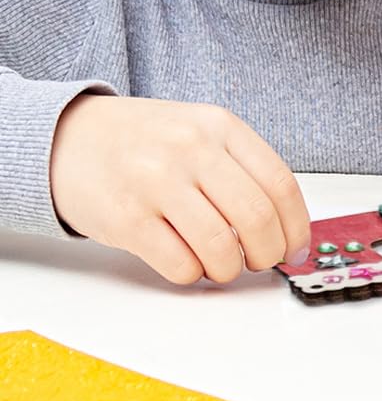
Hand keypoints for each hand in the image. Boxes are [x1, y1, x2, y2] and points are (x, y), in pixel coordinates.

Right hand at [49, 93, 309, 285]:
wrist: (66, 138)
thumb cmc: (144, 143)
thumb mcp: (199, 132)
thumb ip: (241, 168)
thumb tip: (285, 225)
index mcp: (220, 126)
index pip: (280, 184)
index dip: (297, 226)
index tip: (296, 247)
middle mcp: (191, 150)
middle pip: (257, 218)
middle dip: (269, 252)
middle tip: (262, 261)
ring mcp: (157, 183)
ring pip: (221, 247)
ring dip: (230, 269)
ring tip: (223, 265)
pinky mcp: (126, 219)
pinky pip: (180, 265)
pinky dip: (193, 274)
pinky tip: (188, 262)